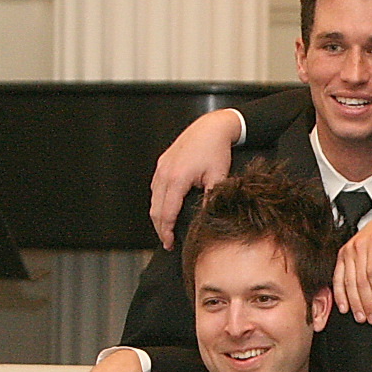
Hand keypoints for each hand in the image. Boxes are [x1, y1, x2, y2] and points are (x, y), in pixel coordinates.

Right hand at [149, 108, 241, 247]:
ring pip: (153, 199)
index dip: (166, 231)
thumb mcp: (218, 177)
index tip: (169, 243)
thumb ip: (210, 199)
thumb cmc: (216, 150)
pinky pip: (156, 188)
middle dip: (159, 227)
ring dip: (158, 215)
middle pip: (156, 208)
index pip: (166, 212)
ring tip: (166, 229)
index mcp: (177, 179)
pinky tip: (166, 209)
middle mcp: (164, 174)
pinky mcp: (162, 164)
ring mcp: (161, 168)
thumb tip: (206, 218)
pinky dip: (159, 202)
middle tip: (167, 241)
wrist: (210, 128)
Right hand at [334, 214, 371, 322]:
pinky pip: (337, 278)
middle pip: (360, 280)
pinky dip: (339, 294)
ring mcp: (348, 252)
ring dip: (354, 302)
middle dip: (366, 302)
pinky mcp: (341, 257)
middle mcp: (358, 247)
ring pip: (348, 282)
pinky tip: (344, 307)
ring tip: (361, 317)